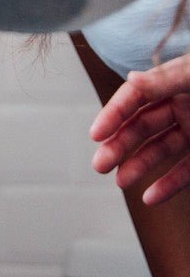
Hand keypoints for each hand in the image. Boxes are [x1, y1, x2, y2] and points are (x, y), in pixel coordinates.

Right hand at [90, 54, 189, 204]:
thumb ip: (168, 78)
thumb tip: (133, 79)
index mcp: (172, 82)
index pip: (134, 97)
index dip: (113, 114)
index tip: (95, 133)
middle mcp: (178, 105)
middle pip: (141, 127)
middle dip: (118, 146)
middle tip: (99, 164)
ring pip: (158, 150)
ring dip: (137, 166)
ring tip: (119, 182)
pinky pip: (186, 172)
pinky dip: (169, 185)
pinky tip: (150, 198)